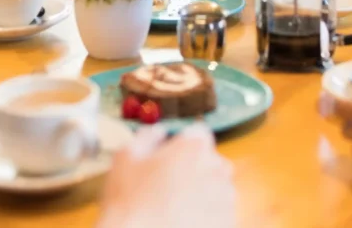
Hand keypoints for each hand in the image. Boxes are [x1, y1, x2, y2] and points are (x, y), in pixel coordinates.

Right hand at [97, 124, 235, 227]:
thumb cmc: (130, 201)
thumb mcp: (125, 157)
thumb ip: (146, 136)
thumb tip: (158, 132)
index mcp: (194, 147)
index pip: (198, 134)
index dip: (183, 143)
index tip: (170, 156)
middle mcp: (216, 169)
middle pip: (211, 160)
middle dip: (195, 168)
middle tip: (170, 185)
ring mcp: (225, 198)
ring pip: (217, 188)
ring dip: (202, 193)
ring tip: (175, 207)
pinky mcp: (226, 222)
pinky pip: (219, 213)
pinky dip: (207, 215)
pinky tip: (184, 220)